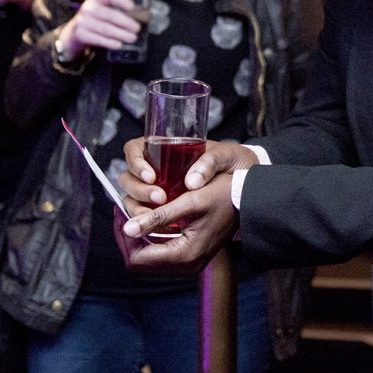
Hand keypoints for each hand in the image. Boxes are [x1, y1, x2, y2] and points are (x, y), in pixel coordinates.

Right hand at [59, 0, 140, 57]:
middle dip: (125, 22)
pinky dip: (109, 42)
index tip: (132, 7)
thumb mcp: (103, 11)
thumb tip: (140, 17)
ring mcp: (82, 21)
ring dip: (121, 34)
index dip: (121, 0)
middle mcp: (88, 8)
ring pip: (105, 28)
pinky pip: (97, 38)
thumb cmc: (95, 20)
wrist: (73, 33)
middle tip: (137, 28)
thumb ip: (117, 11)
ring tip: (132, 38)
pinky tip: (119, 44)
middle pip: (110, 14)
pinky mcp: (79, 34)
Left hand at [114, 172, 238, 275]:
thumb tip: (128, 228)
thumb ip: (158, 216)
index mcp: (185, 255)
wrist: (248, 199)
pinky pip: (160, 254)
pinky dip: (150, 239)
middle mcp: (186, 266)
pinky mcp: (191, 257)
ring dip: (138, 238)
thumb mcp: (190, 201)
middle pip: (140, 262)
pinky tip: (149, 220)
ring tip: (135, 214)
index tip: (121, 212)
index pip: (137, 257)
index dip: (124, 236)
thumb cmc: (224, 195)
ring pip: (148, 259)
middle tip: (124, 212)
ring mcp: (189, 263)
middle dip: (128, 237)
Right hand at [119, 138, 258, 206]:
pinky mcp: (164, 206)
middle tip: (160, 198)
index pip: (134, 149)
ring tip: (158, 213)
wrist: (244, 179)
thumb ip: (211, 162)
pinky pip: (144, 212)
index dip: (136, 162)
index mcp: (165, 147)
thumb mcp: (226, 155)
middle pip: (128, 176)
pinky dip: (146, 219)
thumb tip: (192, 181)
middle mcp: (156, 167)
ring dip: (138, 206)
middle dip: (138, 189)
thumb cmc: (233, 160)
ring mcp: (159, 187)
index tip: (152, 177)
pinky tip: (157, 225)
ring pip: (132, 196)